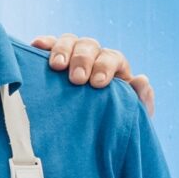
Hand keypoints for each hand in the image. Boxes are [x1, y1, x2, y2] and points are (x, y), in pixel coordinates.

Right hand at [30, 34, 154, 113]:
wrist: (88, 136)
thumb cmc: (110, 124)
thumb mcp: (129, 118)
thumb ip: (140, 101)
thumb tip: (141, 80)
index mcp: (114, 68)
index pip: (112, 57)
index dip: (105, 66)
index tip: (98, 83)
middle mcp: (93, 57)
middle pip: (89, 46)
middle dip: (83, 59)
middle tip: (77, 79)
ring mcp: (71, 56)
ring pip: (69, 41)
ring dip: (62, 50)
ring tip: (56, 66)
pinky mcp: (52, 60)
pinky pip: (48, 45)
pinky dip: (43, 43)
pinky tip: (36, 45)